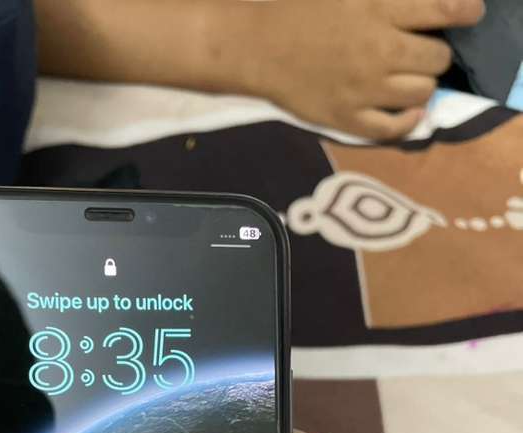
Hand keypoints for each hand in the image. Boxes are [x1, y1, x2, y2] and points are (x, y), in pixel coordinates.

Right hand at [225, 0, 484, 140]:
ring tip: (408, 78)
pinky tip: (407, 111)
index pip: (445, 9)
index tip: (469, 14)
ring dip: (422, 85)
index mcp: (379, 8)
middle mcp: (379, 51)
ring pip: (422, 93)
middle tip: (420, 49)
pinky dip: (408, 120)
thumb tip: (419, 7)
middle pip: (437, 58)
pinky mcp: (348, 119)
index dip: (465, 11)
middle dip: (435, 52)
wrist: (255, 45)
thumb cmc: (297, 6)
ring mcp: (364, 90)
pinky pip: (395, 129)